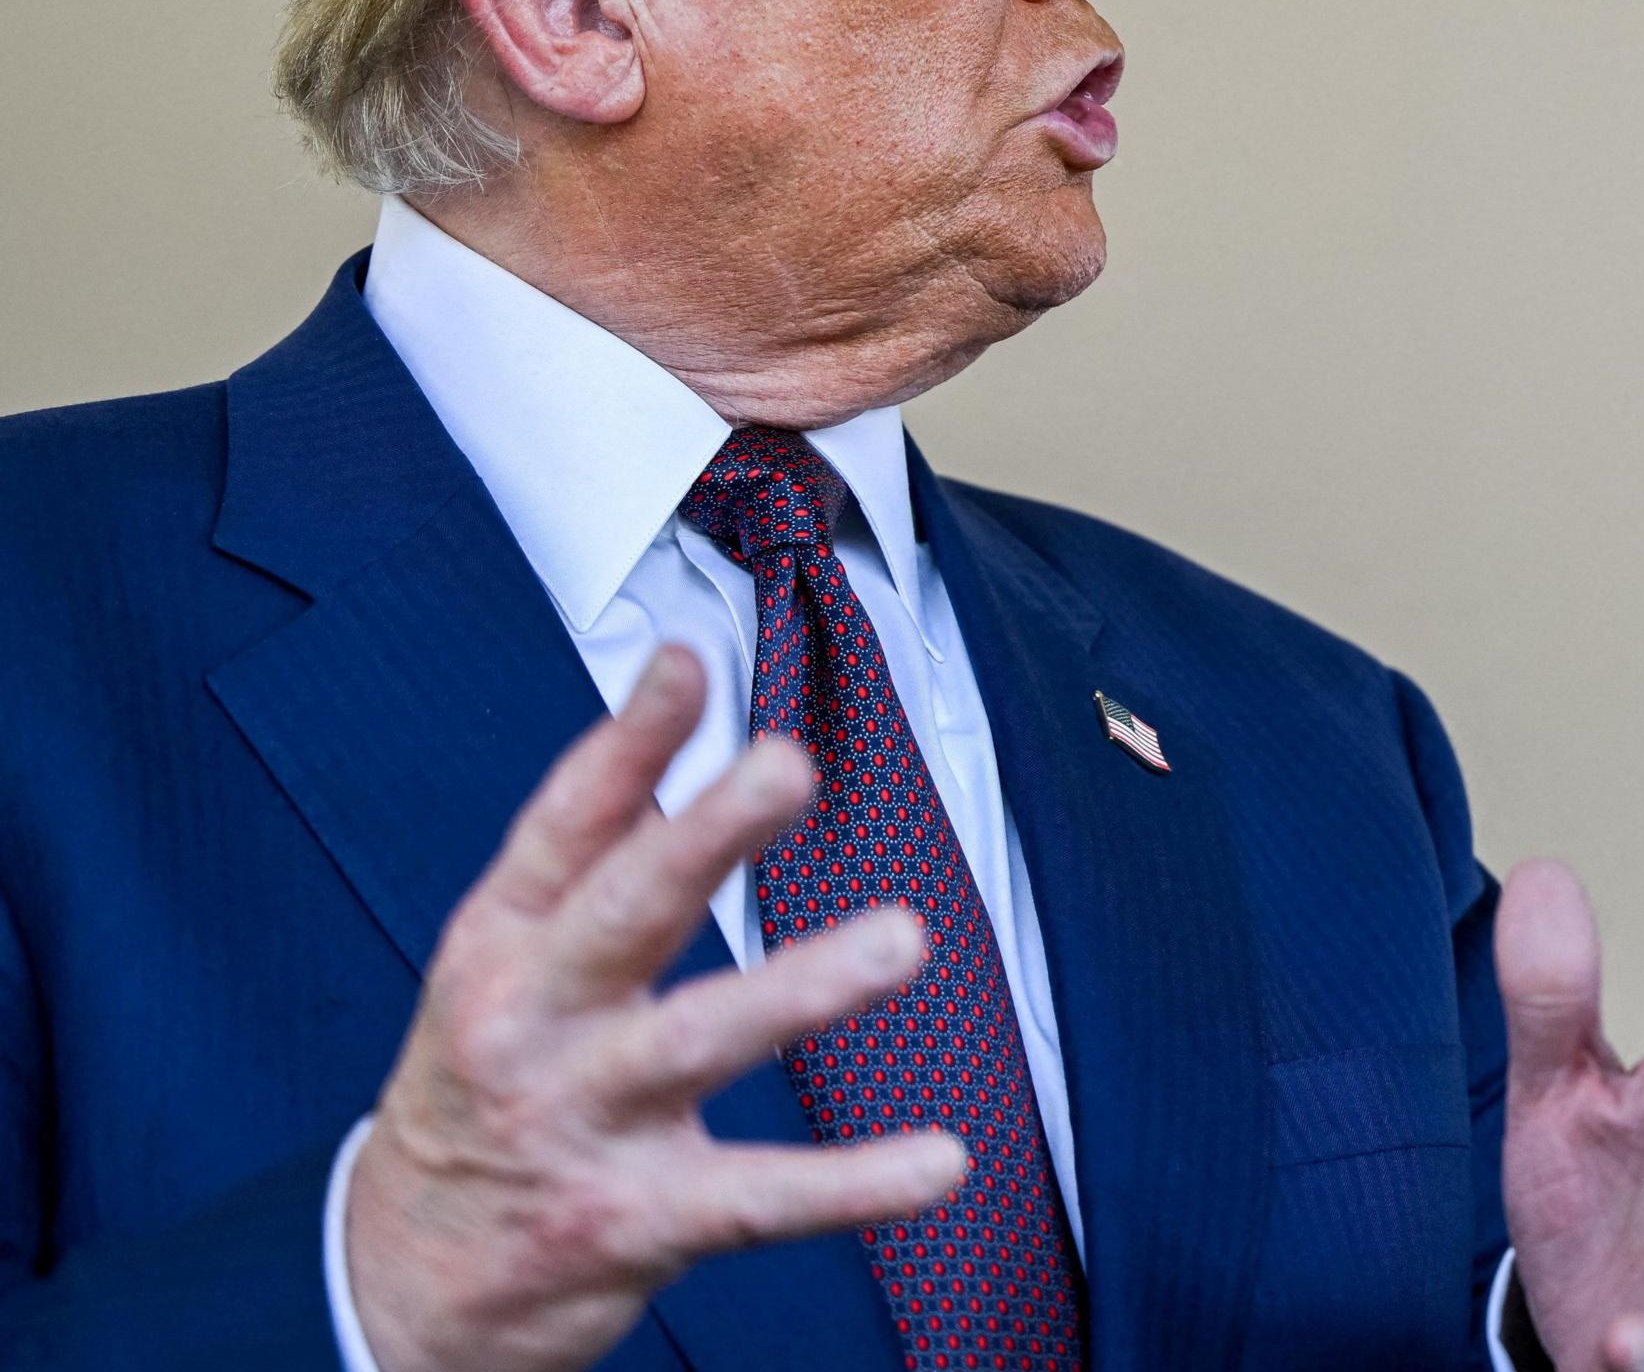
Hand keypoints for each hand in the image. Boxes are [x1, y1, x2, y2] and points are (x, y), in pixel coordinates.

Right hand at [345, 643, 968, 1371]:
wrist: (396, 1283)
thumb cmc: (478, 1091)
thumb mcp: (500, 968)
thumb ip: (585, 859)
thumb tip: (668, 740)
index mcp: (501, 947)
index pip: (564, 828)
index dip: (627, 744)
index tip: (688, 664)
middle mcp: (532, 1024)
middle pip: (625, 912)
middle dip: (706, 836)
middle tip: (788, 766)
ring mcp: (582, 1121)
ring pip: (702, 1041)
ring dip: (804, 987)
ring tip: (903, 938)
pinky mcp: (634, 1221)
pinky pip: (759, 1198)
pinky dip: (854, 1184)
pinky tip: (941, 1160)